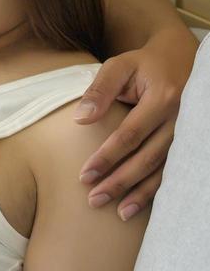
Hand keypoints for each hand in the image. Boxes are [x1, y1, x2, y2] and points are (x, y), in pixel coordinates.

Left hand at [74, 33, 194, 219]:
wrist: (180, 57)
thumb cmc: (143, 64)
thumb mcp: (119, 66)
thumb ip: (99, 90)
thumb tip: (80, 119)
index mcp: (163, 98)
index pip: (130, 135)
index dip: (107, 157)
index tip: (84, 176)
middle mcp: (181, 118)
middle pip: (148, 157)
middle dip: (121, 181)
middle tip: (94, 200)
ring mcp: (190, 132)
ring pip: (165, 168)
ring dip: (141, 192)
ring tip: (118, 213)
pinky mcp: (190, 141)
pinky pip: (174, 169)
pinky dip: (157, 188)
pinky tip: (140, 205)